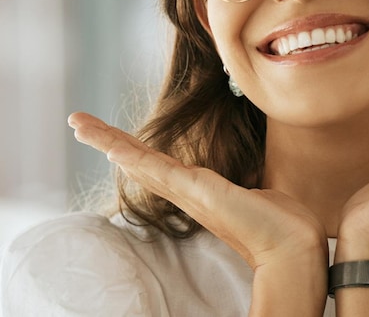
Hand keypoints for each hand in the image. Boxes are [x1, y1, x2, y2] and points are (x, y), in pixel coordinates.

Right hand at [67, 113, 326, 270]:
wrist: (293, 245)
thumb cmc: (281, 224)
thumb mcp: (259, 192)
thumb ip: (248, 185)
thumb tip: (256, 183)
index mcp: (199, 190)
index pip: (156, 164)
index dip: (130, 148)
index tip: (109, 137)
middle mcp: (187, 192)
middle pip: (137, 160)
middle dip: (105, 139)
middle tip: (76, 122)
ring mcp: (189, 193)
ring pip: (139, 162)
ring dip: (107, 141)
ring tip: (79, 124)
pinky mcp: (198, 192)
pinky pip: (158, 170)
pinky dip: (132, 156)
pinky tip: (112, 147)